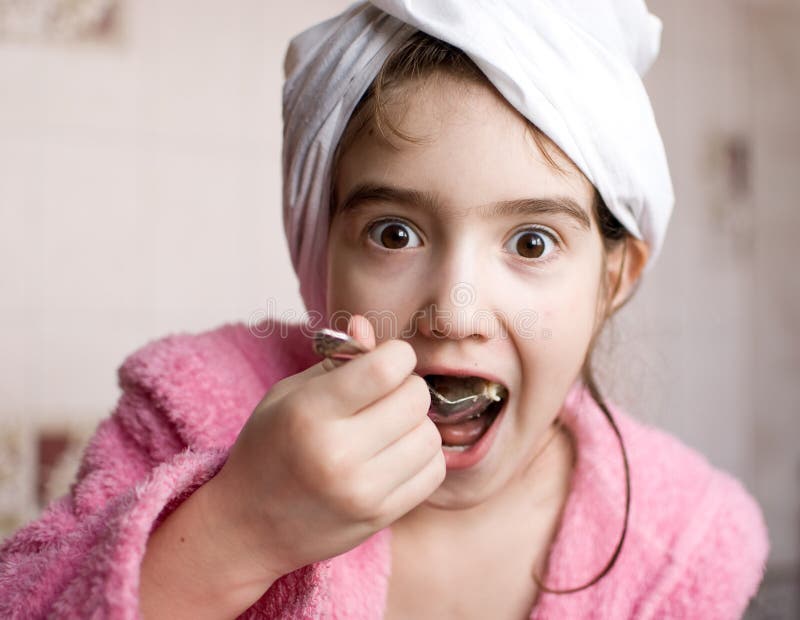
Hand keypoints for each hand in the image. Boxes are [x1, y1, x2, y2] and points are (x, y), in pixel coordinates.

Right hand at [206, 315, 444, 581]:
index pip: (387, 367)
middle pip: (416, 398)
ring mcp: (362, 491)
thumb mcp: (287, 395)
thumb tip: (368, 326)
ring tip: (388, 429)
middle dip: (408, 388)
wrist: (248, 527)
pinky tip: (395, 455)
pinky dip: (422, 457)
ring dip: (416, 424)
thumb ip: (334, 361)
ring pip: (430, 435)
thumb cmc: (268, 449)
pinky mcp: (381, 517)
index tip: (385, 362)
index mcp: (310, 412)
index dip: (396, 355)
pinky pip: (434, 470)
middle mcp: (339, 454)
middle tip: (386, 396)